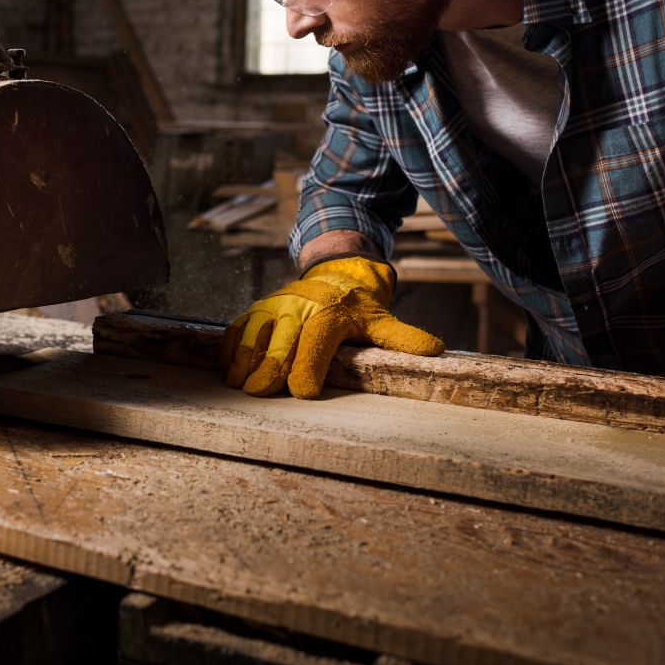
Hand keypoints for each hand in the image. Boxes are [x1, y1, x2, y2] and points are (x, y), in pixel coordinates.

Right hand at [221, 257, 444, 398]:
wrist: (335, 272)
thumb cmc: (359, 307)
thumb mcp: (382, 321)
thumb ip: (403, 339)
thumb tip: (436, 351)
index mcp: (332, 314)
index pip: (317, 341)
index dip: (308, 366)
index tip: (302, 392)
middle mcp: (301, 307)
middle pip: (282, 340)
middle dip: (269, 368)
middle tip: (258, 393)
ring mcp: (276, 306)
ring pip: (254, 331)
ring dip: (244, 358)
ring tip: (237, 384)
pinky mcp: (258, 309)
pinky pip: (238, 326)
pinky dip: (230, 347)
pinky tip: (227, 369)